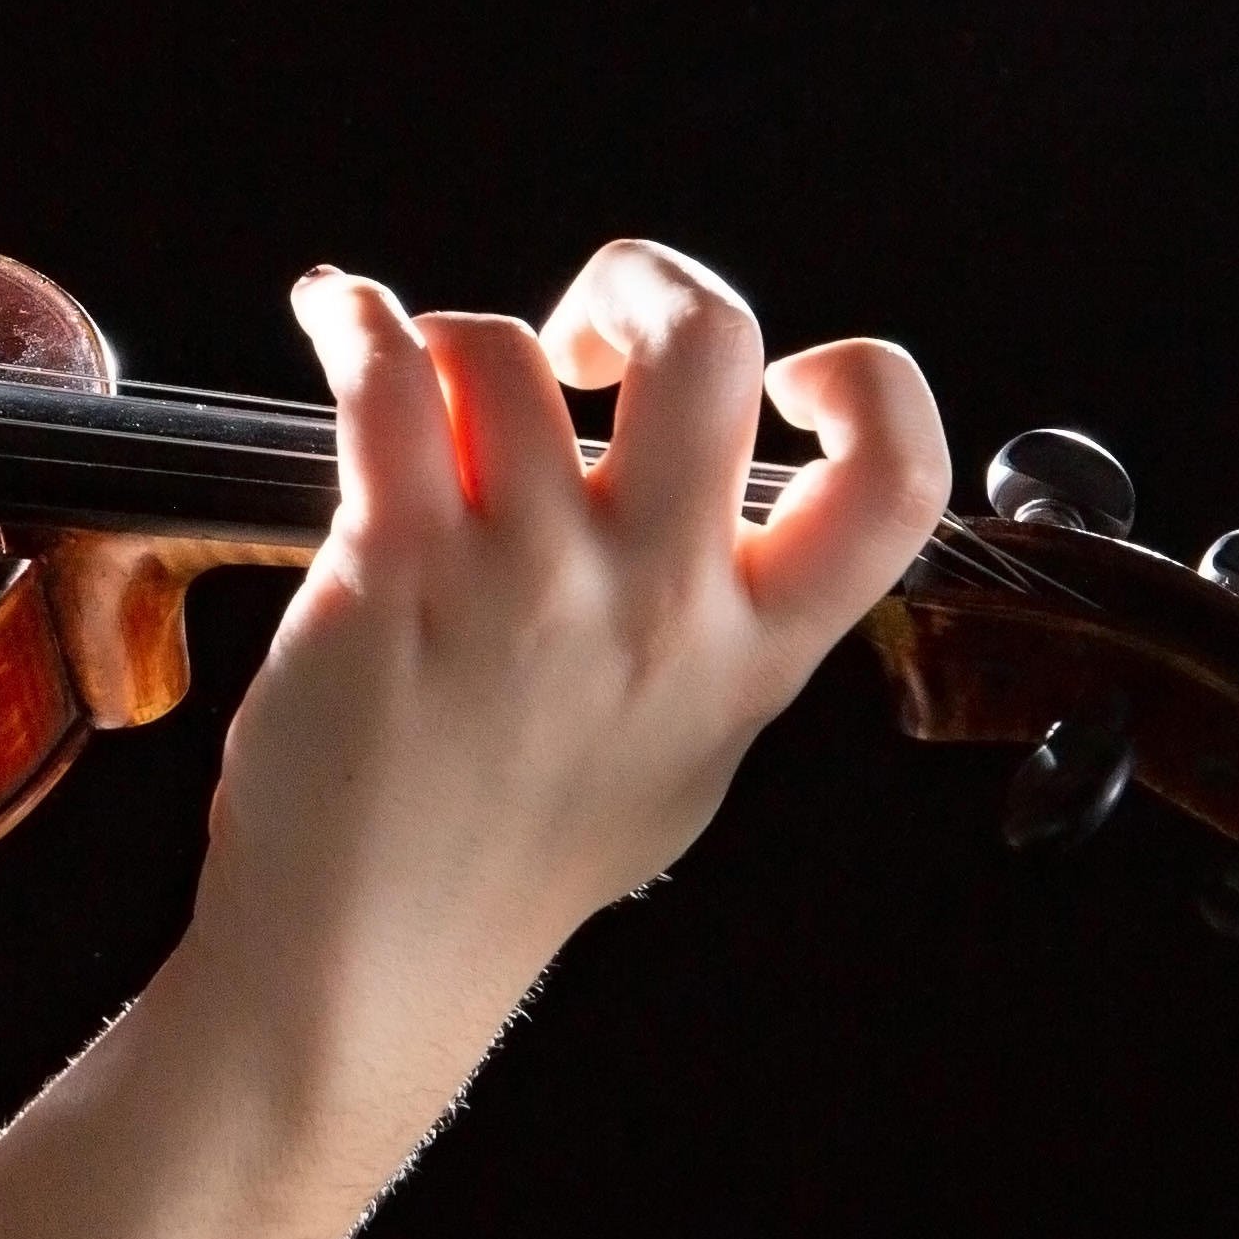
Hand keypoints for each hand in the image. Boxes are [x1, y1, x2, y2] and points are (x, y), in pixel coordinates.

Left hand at [207, 239, 952, 1081]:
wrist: (366, 958)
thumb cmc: (511, 863)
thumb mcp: (685, 762)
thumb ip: (724, 644)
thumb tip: (736, 544)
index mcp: (752, 650)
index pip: (898, 480)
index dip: (870, 380)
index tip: (786, 368)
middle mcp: (654, 603)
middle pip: (707, 344)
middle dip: (644, 279)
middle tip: (583, 334)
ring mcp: (523, 582)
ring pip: (504, 351)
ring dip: (453, 334)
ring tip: (419, 379)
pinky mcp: (391, 571)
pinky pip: (383, 379)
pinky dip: (353, 319)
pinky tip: (340, 322)